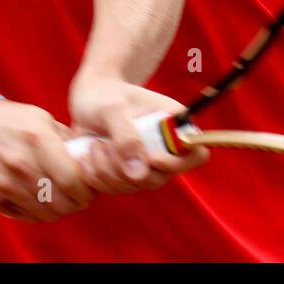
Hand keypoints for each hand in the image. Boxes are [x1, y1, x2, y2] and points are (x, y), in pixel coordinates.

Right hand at [0, 98, 93, 223]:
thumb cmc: (9, 121)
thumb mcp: (40, 119)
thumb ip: (66, 140)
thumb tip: (90, 161)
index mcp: (37, 138)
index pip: (73, 180)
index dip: (85, 191)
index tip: (88, 191)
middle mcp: (19, 163)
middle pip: (60, 202)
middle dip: (74, 204)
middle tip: (76, 199)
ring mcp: (2, 182)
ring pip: (44, 213)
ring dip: (56, 210)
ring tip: (57, 200)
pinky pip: (23, 216)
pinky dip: (34, 212)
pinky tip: (35, 200)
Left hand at [67, 74, 208, 195]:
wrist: (88, 97)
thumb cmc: (104, 94)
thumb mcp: (112, 109)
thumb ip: (126, 137)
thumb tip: (139, 174)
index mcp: (174, 125)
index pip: (196, 154)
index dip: (178, 163)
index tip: (151, 158)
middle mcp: (164, 148)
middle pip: (159, 177)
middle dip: (125, 168)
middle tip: (103, 145)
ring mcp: (145, 164)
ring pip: (133, 186)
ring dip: (106, 171)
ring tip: (94, 145)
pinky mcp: (124, 174)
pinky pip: (114, 188)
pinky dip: (96, 176)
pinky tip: (87, 157)